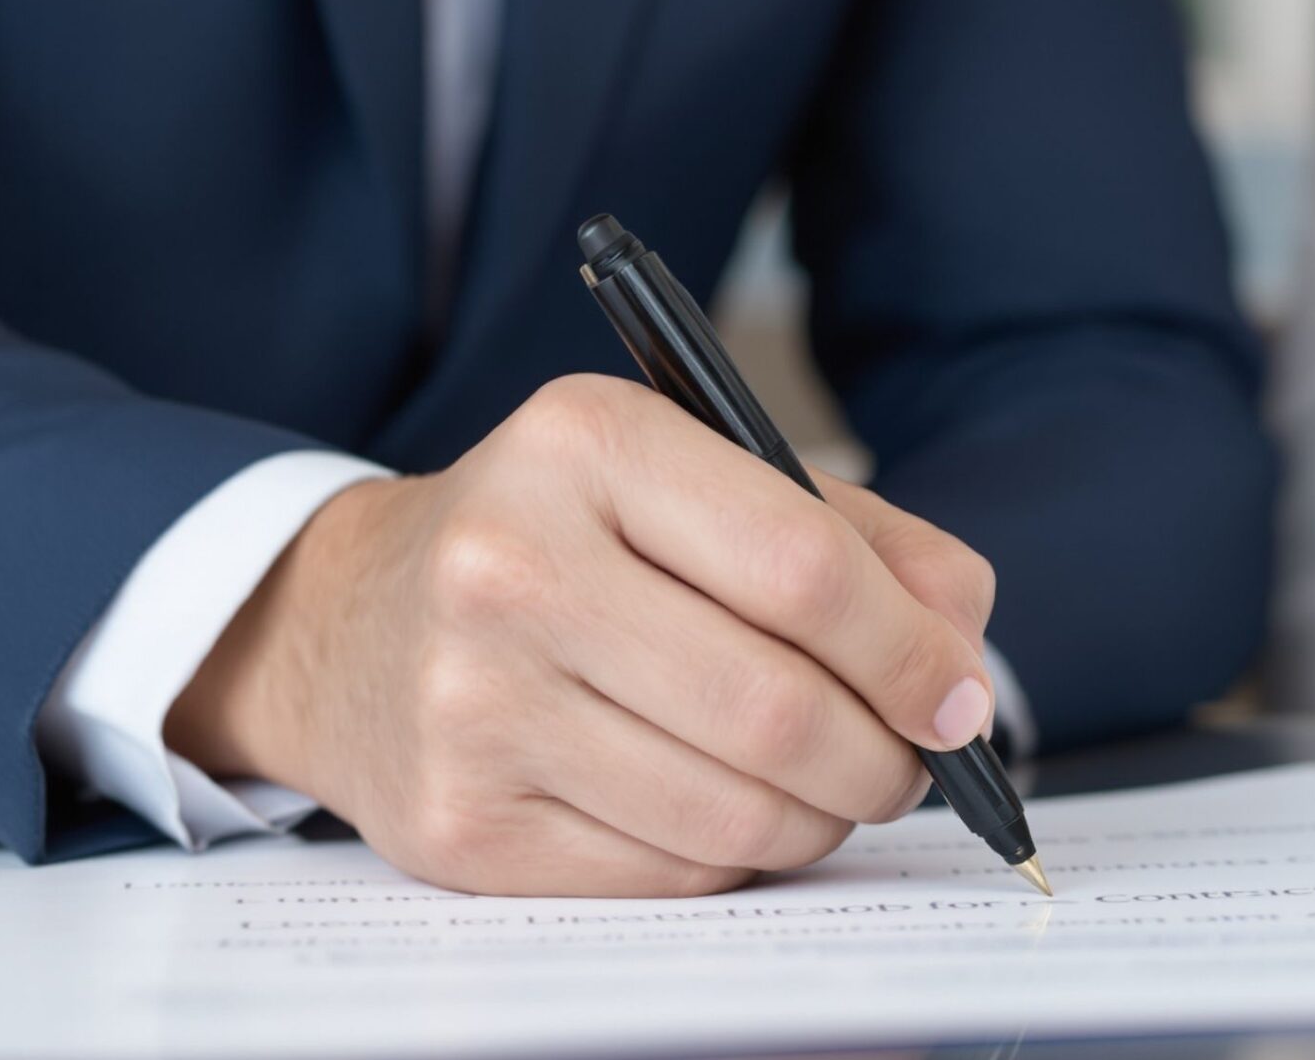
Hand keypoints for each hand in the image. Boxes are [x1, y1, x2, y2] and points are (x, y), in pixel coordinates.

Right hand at [166, 375, 996, 896]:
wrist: (351, 620)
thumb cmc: (567, 539)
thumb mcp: (698, 476)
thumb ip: (860, 540)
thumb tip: (964, 656)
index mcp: (585, 444)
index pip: (800, 565)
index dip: (910, 648)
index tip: (960, 694)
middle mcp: (509, 566)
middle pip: (775, 708)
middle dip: (887, 755)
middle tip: (917, 758)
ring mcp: (472, 705)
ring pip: (734, 810)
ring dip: (825, 814)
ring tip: (834, 781)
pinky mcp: (460, 826)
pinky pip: (671, 871)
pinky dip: (739, 852)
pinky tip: (732, 806)